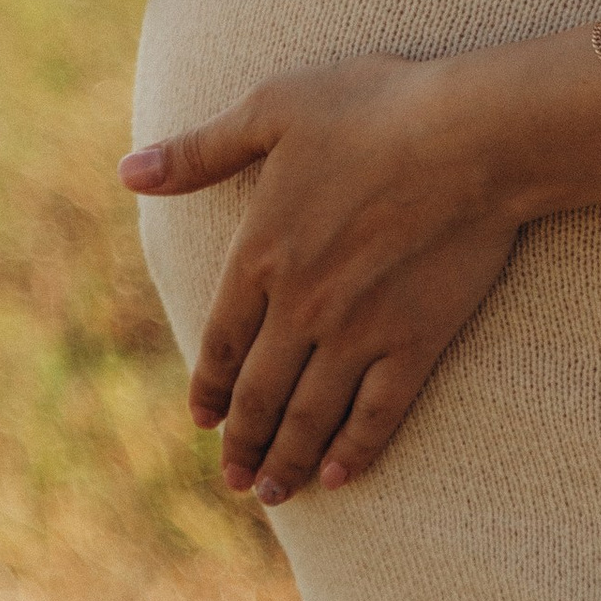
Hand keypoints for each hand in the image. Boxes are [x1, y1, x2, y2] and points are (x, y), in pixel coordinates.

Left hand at [120, 23, 600, 501]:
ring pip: (310, 415)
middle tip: (233, 478)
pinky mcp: (415, 343)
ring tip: (272, 493)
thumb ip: (200, 151)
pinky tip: (339, 474)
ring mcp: (359, 332)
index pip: (222, 341)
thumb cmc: (374, 107)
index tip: (203, 422)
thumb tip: (127, 171)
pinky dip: (354, 450)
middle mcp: (302, 307)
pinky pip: (376, 414)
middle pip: (260, 393)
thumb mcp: (274, 109)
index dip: (209, 387)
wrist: (472, 133)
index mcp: (263, 254)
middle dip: (241, 441)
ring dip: (285, 459)